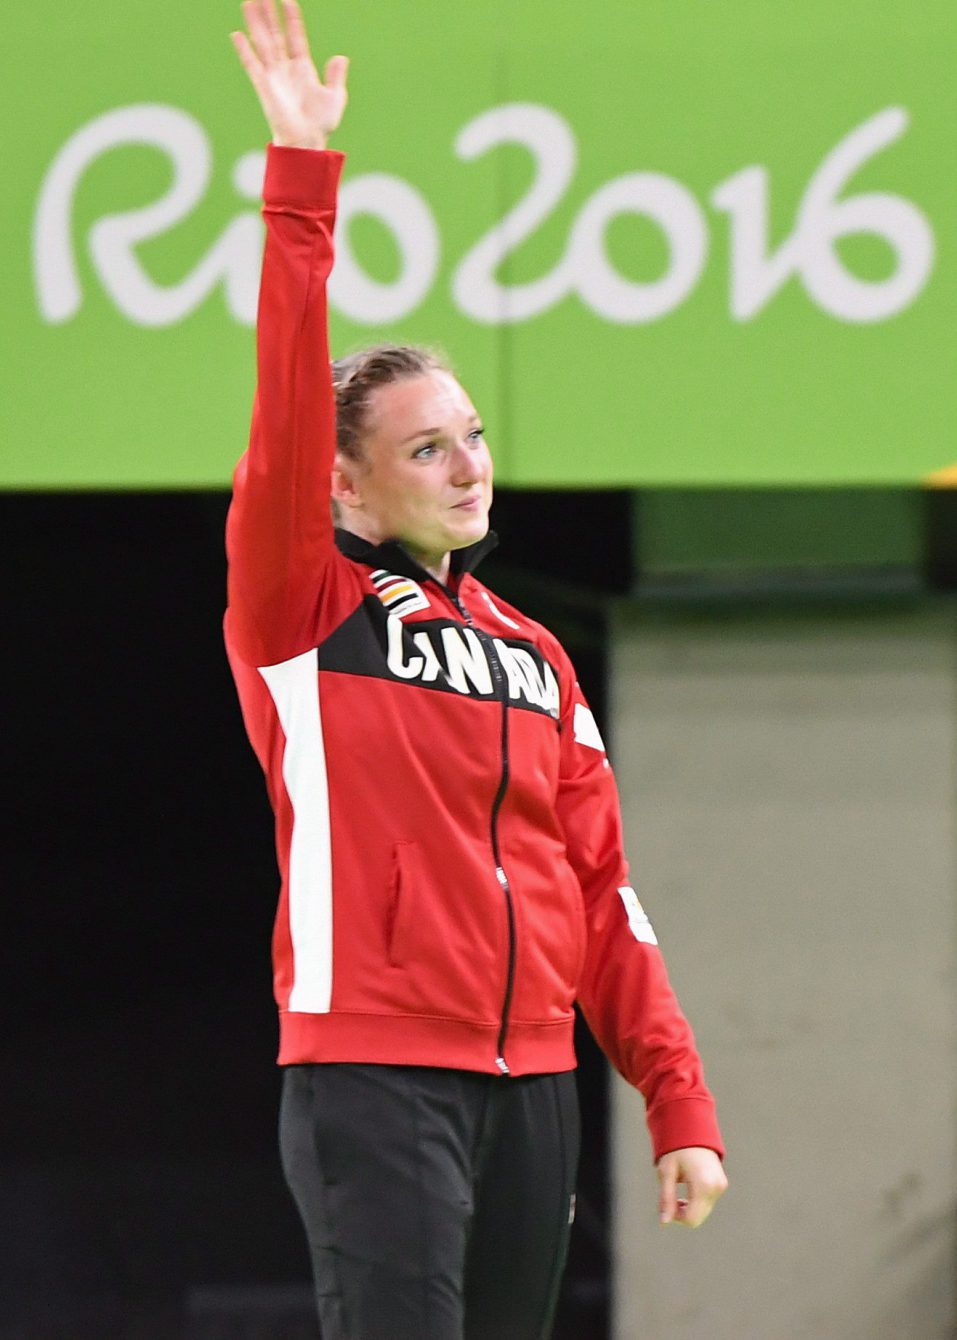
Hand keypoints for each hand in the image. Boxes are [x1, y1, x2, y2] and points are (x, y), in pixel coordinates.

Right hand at [231, 0, 348, 149]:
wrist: (307, 142)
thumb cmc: (321, 124)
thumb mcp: (334, 98)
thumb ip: (335, 77)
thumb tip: (341, 58)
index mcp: (302, 68)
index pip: (295, 37)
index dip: (292, 19)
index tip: (288, 0)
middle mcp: (285, 69)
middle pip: (274, 34)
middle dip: (268, 14)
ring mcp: (273, 76)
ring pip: (262, 43)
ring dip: (255, 24)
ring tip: (248, 2)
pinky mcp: (264, 87)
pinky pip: (252, 65)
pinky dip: (244, 51)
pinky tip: (236, 35)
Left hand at [656, 1146, 726, 1227]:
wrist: (694, 1129)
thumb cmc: (676, 1149)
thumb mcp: (667, 1173)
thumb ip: (666, 1198)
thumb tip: (664, 1222)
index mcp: (703, 1185)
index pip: (691, 1219)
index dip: (677, 1218)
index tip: (668, 1204)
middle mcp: (716, 1188)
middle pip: (699, 1217)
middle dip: (683, 1213)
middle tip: (671, 1197)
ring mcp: (721, 1186)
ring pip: (704, 1211)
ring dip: (690, 1207)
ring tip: (679, 1189)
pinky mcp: (722, 1184)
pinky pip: (708, 1202)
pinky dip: (697, 1201)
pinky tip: (689, 1186)